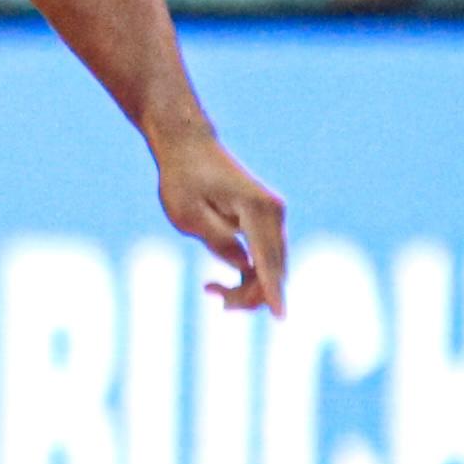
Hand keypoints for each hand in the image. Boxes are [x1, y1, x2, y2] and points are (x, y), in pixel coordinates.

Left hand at [157, 131, 286, 312]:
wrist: (188, 146)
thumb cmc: (182, 178)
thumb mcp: (187, 214)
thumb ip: (217, 240)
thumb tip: (244, 264)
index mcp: (256, 209)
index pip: (267, 260)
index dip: (272, 292)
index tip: (280, 318)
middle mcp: (273, 212)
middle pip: (274, 268)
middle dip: (250, 293)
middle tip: (211, 293)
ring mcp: (274, 216)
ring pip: (273, 266)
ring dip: (248, 285)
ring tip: (211, 289)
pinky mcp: (266, 221)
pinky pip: (265, 258)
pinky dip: (249, 273)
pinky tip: (217, 282)